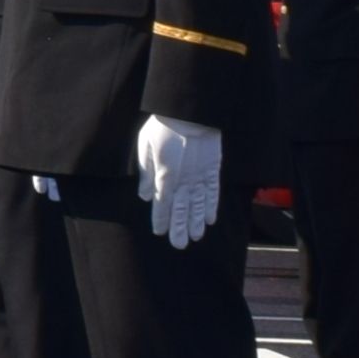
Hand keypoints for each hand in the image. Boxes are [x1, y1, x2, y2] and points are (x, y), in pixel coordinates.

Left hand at [135, 112, 221, 247]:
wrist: (191, 112)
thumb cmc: (164, 126)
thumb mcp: (145, 145)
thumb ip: (146, 173)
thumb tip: (146, 196)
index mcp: (165, 176)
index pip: (162, 204)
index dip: (160, 220)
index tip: (159, 232)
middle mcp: (184, 181)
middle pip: (181, 210)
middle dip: (179, 228)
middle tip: (180, 245)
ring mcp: (200, 176)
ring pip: (198, 205)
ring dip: (196, 222)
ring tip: (196, 237)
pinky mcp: (213, 169)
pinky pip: (213, 192)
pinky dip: (211, 206)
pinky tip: (211, 219)